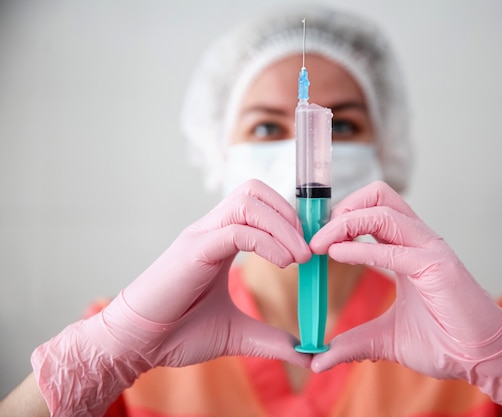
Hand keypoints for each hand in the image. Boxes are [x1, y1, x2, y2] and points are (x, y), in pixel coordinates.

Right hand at [31, 179, 311, 415]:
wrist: (137, 346)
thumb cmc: (179, 334)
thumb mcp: (237, 334)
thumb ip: (272, 339)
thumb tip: (308, 355)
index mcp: (219, 240)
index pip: (258, 203)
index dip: (289, 217)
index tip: (309, 247)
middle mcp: (210, 230)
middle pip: (254, 190)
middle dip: (289, 213)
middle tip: (306, 248)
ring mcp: (200, 237)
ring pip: (247, 202)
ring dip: (282, 225)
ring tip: (299, 258)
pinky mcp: (193, 252)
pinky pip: (236, 231)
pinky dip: (267, 242)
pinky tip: (284, 263)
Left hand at [309, 181, 501, 415]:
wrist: (482, 359)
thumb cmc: (443, 342)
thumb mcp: (385, 340)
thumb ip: (352, 343)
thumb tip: (318, 360)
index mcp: (407, 248)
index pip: (372, 211)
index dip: (340, 218)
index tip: (315, 239)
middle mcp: (418, 240)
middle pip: (378, 195)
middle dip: (341, 207)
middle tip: (317, 236)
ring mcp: (429, 249)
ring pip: (383, 210)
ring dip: (344, 222)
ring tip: (320, 244)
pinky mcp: (437, 266)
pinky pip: (392, 247)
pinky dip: (360, 247)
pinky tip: (338, 255)